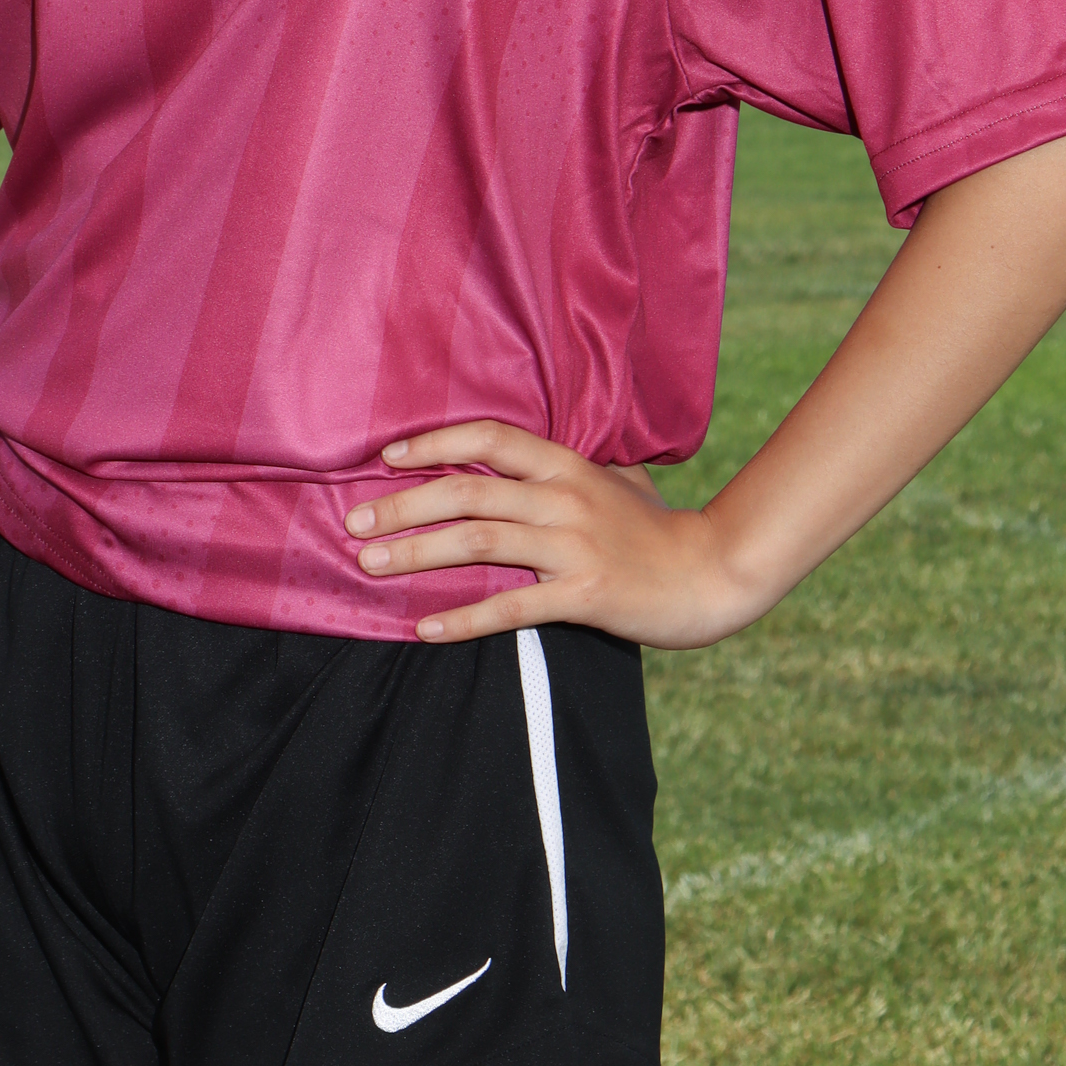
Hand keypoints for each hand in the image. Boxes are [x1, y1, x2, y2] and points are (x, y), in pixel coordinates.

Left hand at [345, 422, 759, 647]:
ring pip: (479, 542)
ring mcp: (574, 546)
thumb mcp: (614, 480)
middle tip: (354, 520)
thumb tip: (517, 459)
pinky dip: (464, 616)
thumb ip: (567, 469)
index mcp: (567, 465)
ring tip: (371, 565)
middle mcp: (565, 498)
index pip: (489, 438)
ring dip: (417, 553)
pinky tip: (425, 627)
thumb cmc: (655, 528)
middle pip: (468, 492)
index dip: (434, 442)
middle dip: (404, 505)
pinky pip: (511, 606)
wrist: (711, 574)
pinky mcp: (585, 595)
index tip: (387, 456)